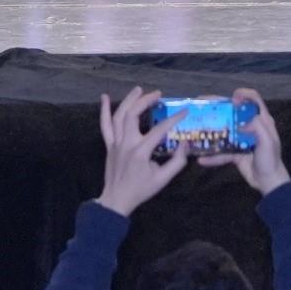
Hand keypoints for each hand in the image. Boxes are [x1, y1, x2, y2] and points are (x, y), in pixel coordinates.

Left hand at [94, 92, 190, 216]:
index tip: (184, 112)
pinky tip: (105, 97)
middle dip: (146, 101)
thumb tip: (186, 143)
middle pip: (133, 115)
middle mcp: (126, 143)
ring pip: (119, 116)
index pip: (160, 130)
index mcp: (141, 152)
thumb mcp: (163, 179)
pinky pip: (104, 125)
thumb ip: (177, 162)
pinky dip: (104, 110)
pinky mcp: (109, 145)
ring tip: (139, 89)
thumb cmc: (141, 189)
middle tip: (158, 94)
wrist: (117, 200)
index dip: (173, 119)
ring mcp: (115, 143)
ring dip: (129, 100)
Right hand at [194, 89, 288, 195]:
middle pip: (234, 112)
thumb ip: (257, 127)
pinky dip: (212, 156)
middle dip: (219, 106)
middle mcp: (250, 127)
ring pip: (224, 131)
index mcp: (262, 121)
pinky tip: (201, 160)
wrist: (268, 182)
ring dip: (211, 130)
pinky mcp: (235, 153)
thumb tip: (240, 123)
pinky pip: (222, 152)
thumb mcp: (268, 141)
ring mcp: (241, 140)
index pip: (254, 100)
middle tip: (203, 103)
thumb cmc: (270, 160)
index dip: (244, 95)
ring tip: (197, 125)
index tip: (232, 99)